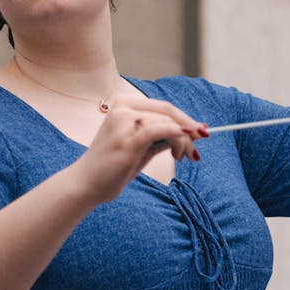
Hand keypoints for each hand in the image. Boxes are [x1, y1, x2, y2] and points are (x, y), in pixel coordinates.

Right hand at [69, 97, 205, 203]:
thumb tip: (193, 131)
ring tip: (183, 157)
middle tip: (203, 140)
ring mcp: (123, 122)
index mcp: (123, 104)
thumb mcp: (140, 147)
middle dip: (189, 126)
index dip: (185, 118)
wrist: (86, 185)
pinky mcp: (127, 139)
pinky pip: (159, 130)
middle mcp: (122, 108)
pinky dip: (176, 137)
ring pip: (167, 122)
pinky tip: (179, 152)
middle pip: (168, 111)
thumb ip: (162, 136)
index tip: (201, 131)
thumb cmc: (112, 167)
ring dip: (183, 140)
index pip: (163, 107)